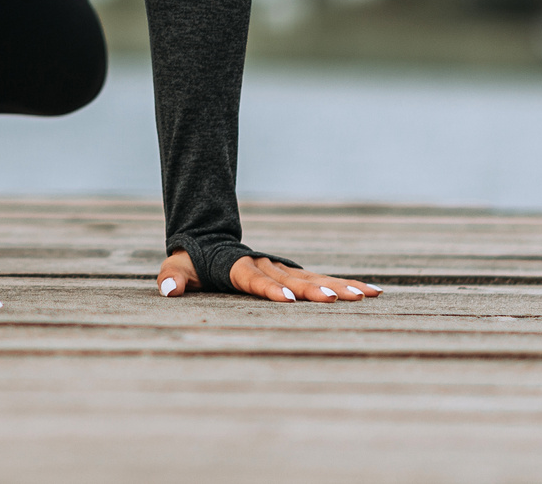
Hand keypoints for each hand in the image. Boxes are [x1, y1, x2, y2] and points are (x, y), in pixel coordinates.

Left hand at [154, 250, 382, 302]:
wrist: (211, 240)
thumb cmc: (193, 262)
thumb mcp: (178, 268)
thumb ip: (172, 278)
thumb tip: (167, 291)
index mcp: (237, 267)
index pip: (254, 279)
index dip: (270, 289)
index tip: (289, 300)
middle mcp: (266, 265)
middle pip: (292, 279)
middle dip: (315, 290)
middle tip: (338, 300)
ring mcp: (283, 268)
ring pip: (315, 277)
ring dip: (340, 286)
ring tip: (367, 295)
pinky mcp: (295, 274)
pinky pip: (324, 278)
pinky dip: (348, 284)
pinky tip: (374, 292)